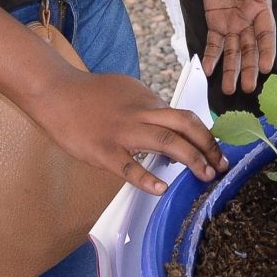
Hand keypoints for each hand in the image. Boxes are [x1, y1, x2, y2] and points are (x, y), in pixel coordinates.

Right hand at [23, 68, 225, 193]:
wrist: (55, 92)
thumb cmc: (89, 93)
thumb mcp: (126, 89)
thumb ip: (147, 105)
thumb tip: (169, 121)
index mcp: (146, 100)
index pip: (184, 116)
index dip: (205, 134)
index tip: (216, 150)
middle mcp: (140, 113)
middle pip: (184, 124)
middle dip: (208, 145)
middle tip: (221, 165)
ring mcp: (122, 132)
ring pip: (166, 140)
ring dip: (191, 157)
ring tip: (205, 175)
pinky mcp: (103, 150)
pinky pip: (129, 166)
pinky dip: (147, 178)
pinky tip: (162, 188)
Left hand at [195, 0, 275, 94]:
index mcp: (262, 7)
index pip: (266, 34)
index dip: (267, 51)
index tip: (266, 68)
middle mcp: (248, 20)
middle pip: (250, 49)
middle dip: (248, 69)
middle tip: (247, 88)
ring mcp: (232, 22)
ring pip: (233, 51)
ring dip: (230, 70)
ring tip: (228, 89)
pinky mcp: (215, 20)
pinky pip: (213, 42)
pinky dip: (211, 55)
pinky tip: (208, 69)